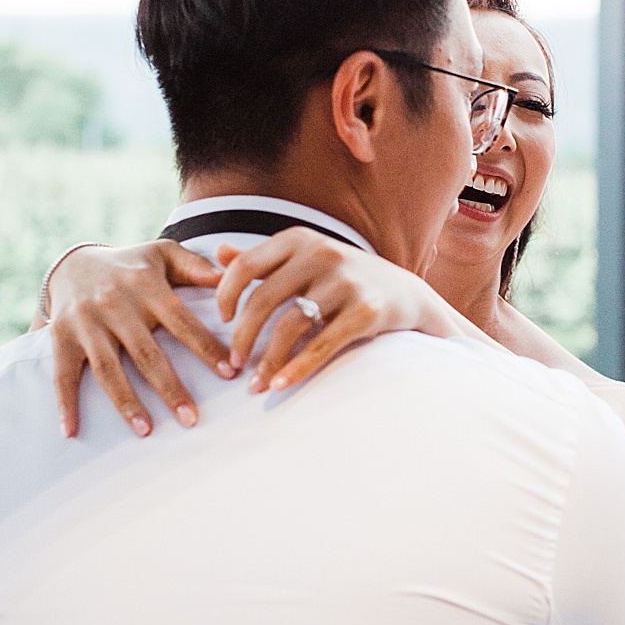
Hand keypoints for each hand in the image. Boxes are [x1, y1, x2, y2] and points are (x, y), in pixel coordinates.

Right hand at [46, 241, 230, 437]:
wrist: (71, 263)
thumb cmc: (130, 266)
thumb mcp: (162, 254)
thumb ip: (196, 265)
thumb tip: (229, 277)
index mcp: (145, 286)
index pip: (181, 320)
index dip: (205, 347)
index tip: (229, 372)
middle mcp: (114, 305)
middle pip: (146, 353)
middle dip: (170, 388)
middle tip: (191, 419)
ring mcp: (86, 323)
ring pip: (108, 370)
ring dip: (126, 403)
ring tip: (146, 430)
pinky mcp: (61, 338)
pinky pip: (63, 375)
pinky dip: (65, 404)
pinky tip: (72, 431)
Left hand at [213, 231, 454, 395]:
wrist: (406, 293)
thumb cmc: (344, 278)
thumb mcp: (306, 258)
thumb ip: (263, 258)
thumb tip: (218, 254)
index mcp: (299, 240)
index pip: (246, 265)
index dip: (226, 295)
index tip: (225, 321)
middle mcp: (322, 254)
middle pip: (263, 299)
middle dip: (242, 337)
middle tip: (234, 363)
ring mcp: (346, 282)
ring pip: (290, 325)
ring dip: (267, 361)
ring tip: (256, 384)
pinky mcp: (366, 311)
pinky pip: (322, 345)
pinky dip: (297, 368)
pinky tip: (281, 384)